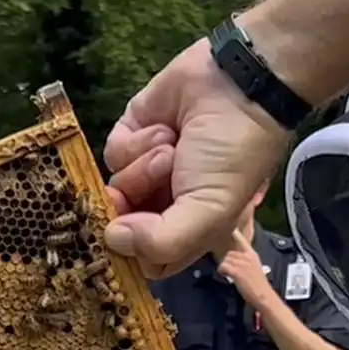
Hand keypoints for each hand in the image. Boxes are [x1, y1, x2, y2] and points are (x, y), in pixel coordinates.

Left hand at [103, 38, 290, 279]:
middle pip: (122, 227)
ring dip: (144, 168)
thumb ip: (159, 242)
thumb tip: (112, 240)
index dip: (136, 252)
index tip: (136, 235)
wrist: (236, 88)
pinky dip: (136, 142)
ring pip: (116, 188)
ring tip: (174, 151)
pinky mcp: (131, 136)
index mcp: (188, 232)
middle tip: (154, 188)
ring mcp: (145, 171)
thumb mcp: (208, 213)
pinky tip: (164, 130)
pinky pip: (112, 152)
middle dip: (133, 208)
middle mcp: (163, 206)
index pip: (146, 261)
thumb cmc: (231, 156)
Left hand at [214, 234, 271, 304]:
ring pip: (225, 259)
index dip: (236, 234)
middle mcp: (247, 256)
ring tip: (227, 274)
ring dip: (224, 266)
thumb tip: (234, 261)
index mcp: (252, 254)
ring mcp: (242, 263)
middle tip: (229, 269)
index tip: (231, 228)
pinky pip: (223, 266)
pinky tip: (224, 275)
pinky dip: (222, 271)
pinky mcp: (237, 271)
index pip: (242, 241)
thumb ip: (246, 261)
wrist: (263, 295)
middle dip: (227, 261)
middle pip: (230, 253)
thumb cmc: (259, 284)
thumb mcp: (254, 268)